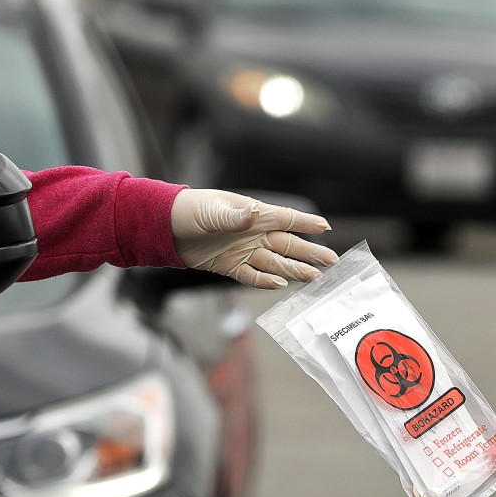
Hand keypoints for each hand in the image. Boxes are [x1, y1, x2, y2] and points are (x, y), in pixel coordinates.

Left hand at [171, 188, 338, 288]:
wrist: (164, 228)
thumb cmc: (188, 210)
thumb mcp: (212, 211)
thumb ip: (235, 216)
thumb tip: (255, 213)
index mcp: (252, 214)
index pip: (285, 219)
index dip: (305, 224)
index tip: (325, 228)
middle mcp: (252, 233)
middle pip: (287, 245)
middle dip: (309, 253)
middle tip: (332, 261)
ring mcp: (242, 250)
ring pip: (275, 263)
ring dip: (294, 270)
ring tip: (314, 278)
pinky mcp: (230, 266)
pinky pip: (252, 276)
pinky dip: (265, 282)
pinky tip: (280, 286)